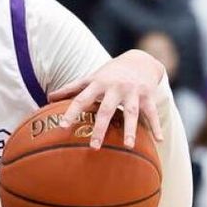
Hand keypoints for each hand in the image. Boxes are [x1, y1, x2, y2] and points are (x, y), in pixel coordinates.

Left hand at [49, 49, 164, 149]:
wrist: (139, 59)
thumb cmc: (109, 73)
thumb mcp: (91, 78)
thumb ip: (71, 88)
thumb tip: (48, 98)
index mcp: (98, 84)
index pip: (81, 99)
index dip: (71, 112)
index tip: (62, 127)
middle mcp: (115, 88)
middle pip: (106, 110)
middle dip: (100, 128)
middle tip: (94, 147)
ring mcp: (132, 92)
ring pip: (131, 113)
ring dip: (130, 130)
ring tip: (129, 146)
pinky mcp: (147, 96)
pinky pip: (151, 113)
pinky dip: (155, 126)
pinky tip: (158, 140)